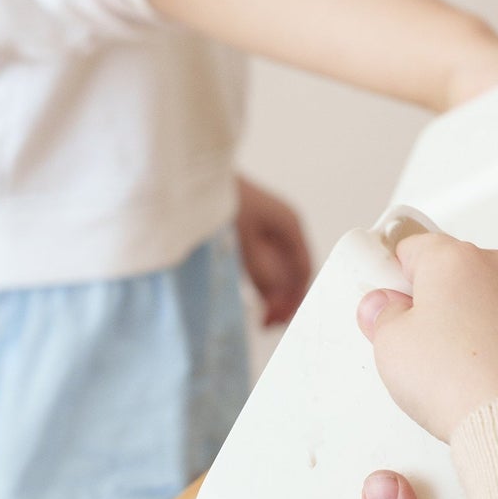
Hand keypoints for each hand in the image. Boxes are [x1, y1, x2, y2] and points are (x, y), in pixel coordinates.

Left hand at [237, 176, 312, 326]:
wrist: (195, 174)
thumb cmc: (222, 200)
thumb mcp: (243, 240)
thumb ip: (262, 271)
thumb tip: (275, 301)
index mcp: (289, 225)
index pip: (302, 268)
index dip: (295, 296)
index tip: (280, 319)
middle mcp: (283, 228)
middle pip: (292, 272)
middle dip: (284, 300)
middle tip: (268, 324)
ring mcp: (267, 230)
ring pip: (278, 270)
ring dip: (272, 295)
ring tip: (261, 319)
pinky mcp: (249, 233)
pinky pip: (263, 265)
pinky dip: (260, 285)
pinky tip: (252, 299)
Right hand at [357, 232, 497, 439]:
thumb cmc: (461, 383)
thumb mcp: (392, 349)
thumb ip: (384, 318)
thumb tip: (385, 307)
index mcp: (457, 260)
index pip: (415, 249)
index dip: (398, 278)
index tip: (392, 304)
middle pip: (462, 275)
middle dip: (443, 305)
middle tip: (425, 349)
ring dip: (483, 326)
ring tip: (467, 374)